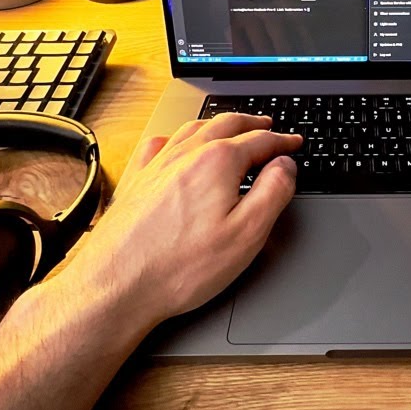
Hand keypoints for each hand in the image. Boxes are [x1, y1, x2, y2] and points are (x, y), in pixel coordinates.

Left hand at [60, 113, 301, 324]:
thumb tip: (285, 166)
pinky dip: (177, 136)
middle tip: (268, 127)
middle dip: (252, 124)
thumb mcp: (246, 235)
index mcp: (217, 163)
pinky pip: (158, 143)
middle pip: (226, 125)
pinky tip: (176, 144)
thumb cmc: (179, 267)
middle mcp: (185, 155)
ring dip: (218, 124)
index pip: (259, 142)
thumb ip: (273, 193)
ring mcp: (157, 165)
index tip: (294, 143)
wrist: (117, 284)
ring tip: (232, 128)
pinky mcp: (136, 180)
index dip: (282, 142)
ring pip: (192, 129)